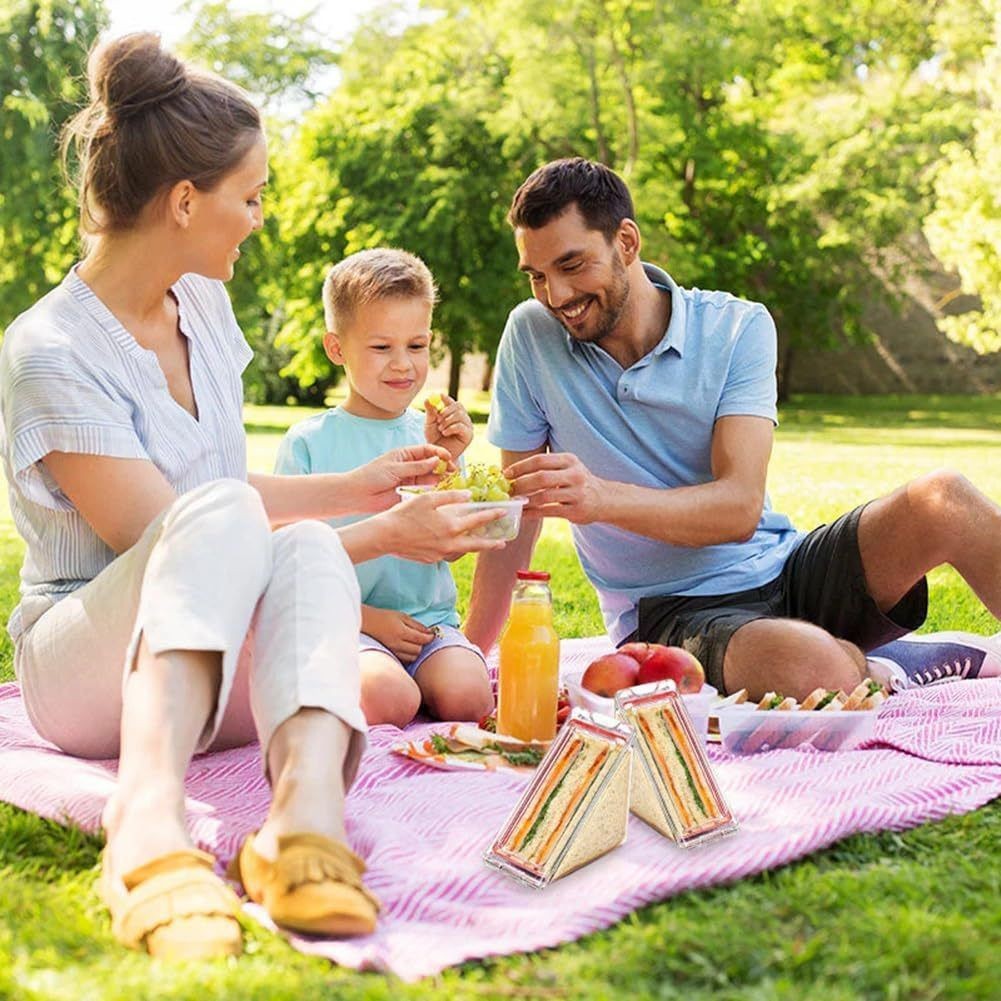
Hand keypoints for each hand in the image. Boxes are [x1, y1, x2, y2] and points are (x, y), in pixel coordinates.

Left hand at [352, 444, 453, 511]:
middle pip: (431, 462)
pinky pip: (425, 488)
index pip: (426, 450)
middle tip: (454, 469)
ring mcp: (410, 479)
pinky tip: (442, 487)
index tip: (448, 457)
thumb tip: (436, 460)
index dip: (438, 452)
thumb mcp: (395, 468)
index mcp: (404, 454)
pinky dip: (434, 487)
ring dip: (441, 476)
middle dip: (443, 465)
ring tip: (451, 478)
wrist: (358, 495)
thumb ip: (416, 466)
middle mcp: (409, 465)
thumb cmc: (372, 476)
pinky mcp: (409, 492)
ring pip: (430, 475)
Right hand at [364, 606, 434, 664]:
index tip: (432, 634)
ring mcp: (393, 651)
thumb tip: (429, 632)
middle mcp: (397, 644)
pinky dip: (409, 655)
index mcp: (401, 632)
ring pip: (412, 657)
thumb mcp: (402, 616)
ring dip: (416, 651)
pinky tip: (407, 648)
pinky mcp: (390, 655)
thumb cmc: (385, 617)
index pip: (421, 639)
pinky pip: (404, 659)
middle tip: (422, 638)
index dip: (430, 637)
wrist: (367, 623)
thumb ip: (416, 625)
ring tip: (414, 643)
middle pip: (418, 650)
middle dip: (423, 644)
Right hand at [386, 489, 509, 561]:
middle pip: (476, 544)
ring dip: (472, 546)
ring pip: (461, 550)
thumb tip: (468, 495)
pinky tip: (450, 543)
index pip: (477, 520)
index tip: (503, 512)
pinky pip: (446, 553)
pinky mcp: (430, 559)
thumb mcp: (428, 499)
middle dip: (491, 543)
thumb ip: (450, 497)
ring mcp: (440, 553)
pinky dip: (452, 548)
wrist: (385, 536)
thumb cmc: (405, 514)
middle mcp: (449, 543)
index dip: (492, 515)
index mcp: (450, 526)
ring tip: (479, 543)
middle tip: (502, 542)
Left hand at [424, 394, 473, 461]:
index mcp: (452, 412)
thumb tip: (427, 399)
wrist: (438, 454)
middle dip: (446, 411)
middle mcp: (462, 417)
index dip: (446, 398)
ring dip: (447, 421)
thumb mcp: (429, 423)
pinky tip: (445, 433)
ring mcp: (467, 425)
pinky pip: (461, 426)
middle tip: (438, 419)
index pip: (451, 401)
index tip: (440, 395)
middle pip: (458, 406)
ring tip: (441, 429)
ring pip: (460, 415)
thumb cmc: (434, 438)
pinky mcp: (469, 434)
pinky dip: (451, 428)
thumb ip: (430, 412)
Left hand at [504, 452, 603, 523]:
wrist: (604, 499)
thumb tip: (513, 473)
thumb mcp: (568, 467)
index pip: (540, 460)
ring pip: (544, 496)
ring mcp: (576, 493)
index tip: (506, 474)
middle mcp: (574, 475)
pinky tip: (523, 513)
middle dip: (521, 484)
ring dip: (525, 500)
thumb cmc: (577, 482)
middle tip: (508, 490)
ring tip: (513, 502)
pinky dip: (533, 513)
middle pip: (541, 477)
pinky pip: (548, 512)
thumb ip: (546, 468)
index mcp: (569, 460)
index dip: (520, 467)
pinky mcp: (575, 511)